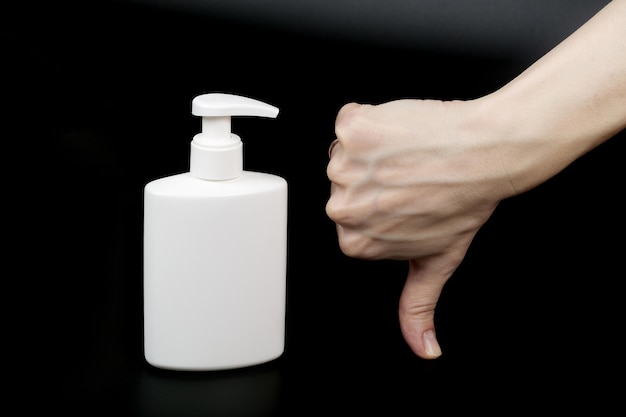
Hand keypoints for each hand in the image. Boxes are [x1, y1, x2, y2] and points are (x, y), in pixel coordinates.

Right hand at [326, 99, 508, 358]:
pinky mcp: (351, 129)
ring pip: (346, 153)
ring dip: (373, 150)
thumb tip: (423, 348)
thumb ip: (417, 308)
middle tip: (408, 176)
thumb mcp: (437, 263)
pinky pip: (349, 121)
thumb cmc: (464, 202)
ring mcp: (344, 167)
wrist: (488, 153)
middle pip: (344, 185)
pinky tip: (400, 134)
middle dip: (372, 178)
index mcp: (355, 241)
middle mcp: (343, 207)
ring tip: (408, 155)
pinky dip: (372, 120)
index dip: (378, 204)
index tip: (402, 199)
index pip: (352, 217)